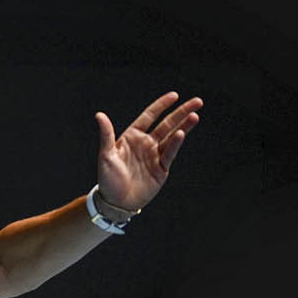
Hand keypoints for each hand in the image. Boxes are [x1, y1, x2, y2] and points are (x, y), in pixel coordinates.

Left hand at [93, 91, 202, 212]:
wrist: (116, 202)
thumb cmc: (107, 178)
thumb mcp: (106, 155)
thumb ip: (106, 135)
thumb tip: (99, 115)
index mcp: (132, 136)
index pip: (150, 116)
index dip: (161, 105)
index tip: (174, 95)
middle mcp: (146, 143)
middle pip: (167, 123)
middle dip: (181, 112)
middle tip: (197, 101)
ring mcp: (155, 155)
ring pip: (172, 137)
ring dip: (184, 126)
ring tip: (195, 115)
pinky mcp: (161, 169)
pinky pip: (169, 154)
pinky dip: (175, 144)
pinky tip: (181, 133)